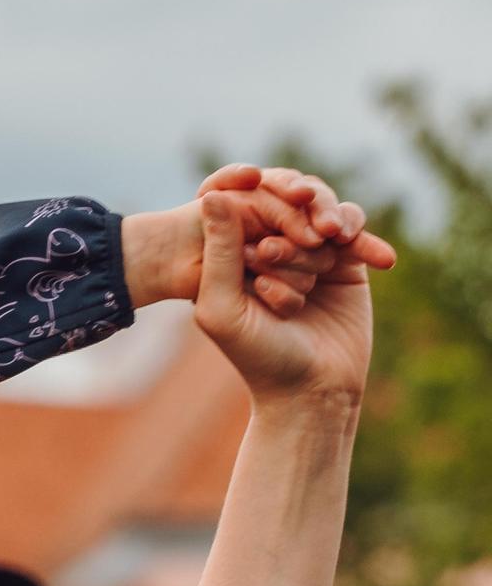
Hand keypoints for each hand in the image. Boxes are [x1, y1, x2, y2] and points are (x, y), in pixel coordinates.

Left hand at [193, 185, 374, 410]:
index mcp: (230, 253)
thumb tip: (212, 194)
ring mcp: (307, 248)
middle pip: (283, 207)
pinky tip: (373, 261)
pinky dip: (360, 239)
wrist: (312, 391)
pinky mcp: (343, 257)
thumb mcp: (223, 307)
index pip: (241, 207)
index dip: (256, 220)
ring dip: (317, 250)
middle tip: (291, 283)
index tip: (265, 256)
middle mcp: (268, 245)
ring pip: (318, 214)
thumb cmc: (257, 356)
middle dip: (290, 246)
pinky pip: (352, 226)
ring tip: (314, 284)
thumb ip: (218, 252)